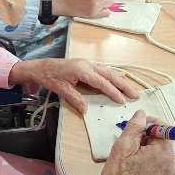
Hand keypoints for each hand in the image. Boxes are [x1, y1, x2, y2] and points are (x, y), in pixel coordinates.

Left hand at [8, 58, 136, 112]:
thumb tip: (86, 110)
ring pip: (108, 71)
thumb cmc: (49, 77)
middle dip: (123, 85)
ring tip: (130, 88)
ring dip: (120, 79)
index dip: (113, 91)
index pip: (102, 82)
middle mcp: (88, 65)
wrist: (40, 66)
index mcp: (82, 70)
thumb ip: (75, 99)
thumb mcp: (61, 90)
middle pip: (110, 74)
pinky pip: (103, 69)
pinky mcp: (85, 65)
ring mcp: (87, 63)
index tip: (122, 100)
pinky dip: (112, 74)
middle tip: (134, 94)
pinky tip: (118, 77)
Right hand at [91, 110, 174, 174]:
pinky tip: (135, 169)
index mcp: (163, 152)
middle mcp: (171, 164)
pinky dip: (150, 164)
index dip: (148, 124)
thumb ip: (135, 127)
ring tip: (131, 157)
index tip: (135, 126)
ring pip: (160, 155)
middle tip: (130, 142)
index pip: (162, 128)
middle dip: (147, 138)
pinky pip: (160, 168)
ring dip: (148, 151)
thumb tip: (142, 114)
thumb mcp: (123, 146)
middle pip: (162, 142)